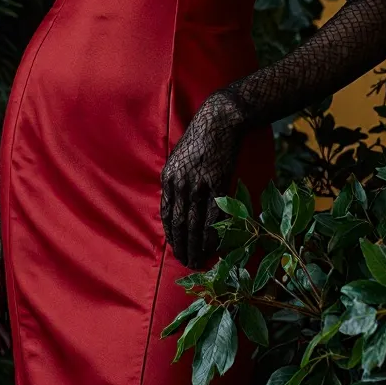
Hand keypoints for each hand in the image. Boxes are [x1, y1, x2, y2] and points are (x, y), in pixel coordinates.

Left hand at [160, 90, 246, 268]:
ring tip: (200, 261)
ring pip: (195, 224)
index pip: (166, 215)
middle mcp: (180, 183)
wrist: (219, 121)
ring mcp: (199, 184)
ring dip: (197, 246)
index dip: (172, 236)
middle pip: (179, 224)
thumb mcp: (178, 159)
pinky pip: (213, 215)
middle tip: (188, 263)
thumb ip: (176, 182)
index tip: (177, 249)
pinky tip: (215, 246)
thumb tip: (177, 207)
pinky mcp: (218, 183)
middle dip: (183, 247)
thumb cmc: (199, 139)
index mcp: (168, 178)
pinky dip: (213, 234)